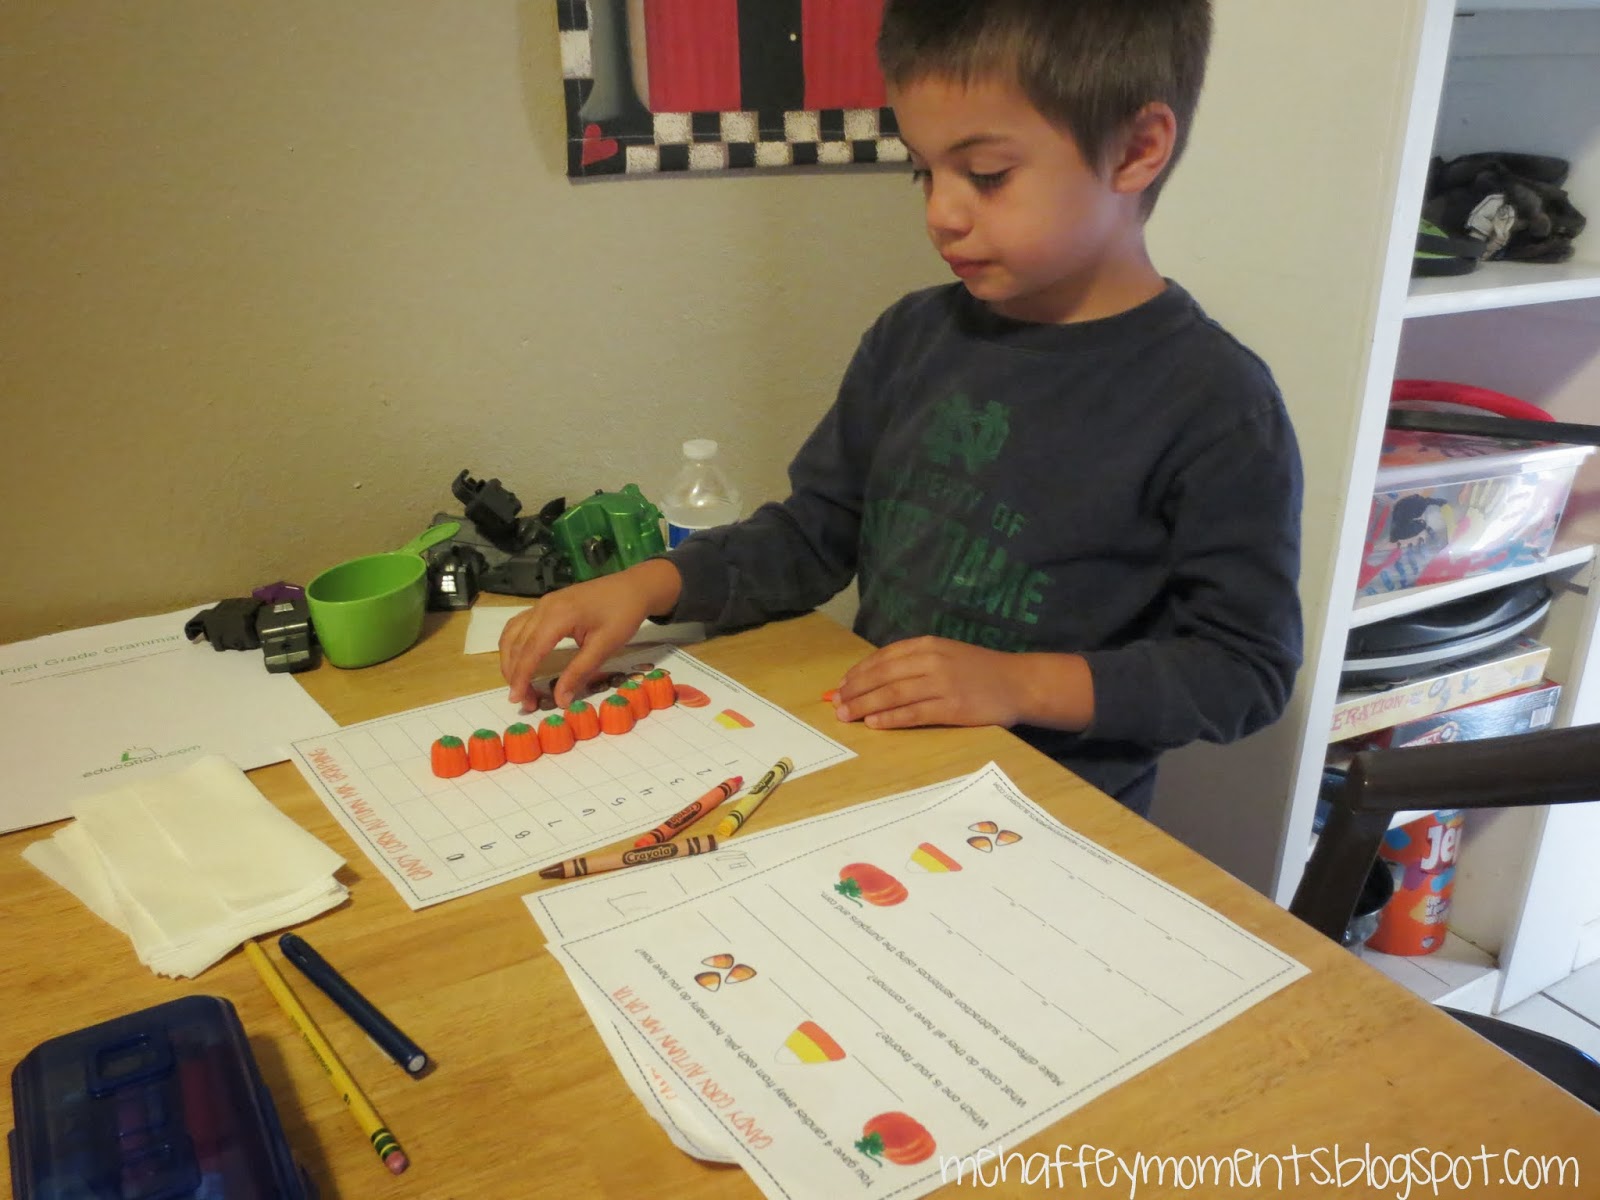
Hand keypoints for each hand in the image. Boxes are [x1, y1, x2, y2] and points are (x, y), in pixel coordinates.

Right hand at [498, 559, 682, 708]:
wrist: (634, 587)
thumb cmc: (623, 614)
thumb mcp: (604, 646)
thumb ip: (579, 672)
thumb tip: (560, 700)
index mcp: (557, 615)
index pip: (530, 651)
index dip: (521, 677)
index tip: (517, 699)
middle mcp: (543, 607)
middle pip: (517, 644)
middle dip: (515, 673)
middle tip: (523, 700)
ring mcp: (543, 603)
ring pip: (512, 633)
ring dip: (510, 659)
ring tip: (518, 684)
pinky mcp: (546, 605)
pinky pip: (519, 625)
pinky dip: (515, 644)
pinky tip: (519, 659)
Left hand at [831, 636, 1027, 729]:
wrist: (1018, 682)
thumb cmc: (978, 671)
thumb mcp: (946, 654)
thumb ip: (914, 663)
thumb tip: (874, 678)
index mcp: (928, 645)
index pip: (884, 657)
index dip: (859, 672)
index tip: (841, 685)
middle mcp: (932, 661)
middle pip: (883, 676)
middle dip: (855, 690)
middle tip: (836, 704)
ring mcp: (943, 684)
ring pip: (894, 694)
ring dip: (865, 705)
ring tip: (846, 715)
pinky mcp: (953, 707)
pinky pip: (915, 713)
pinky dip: (891, 718)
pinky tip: (874, 723)